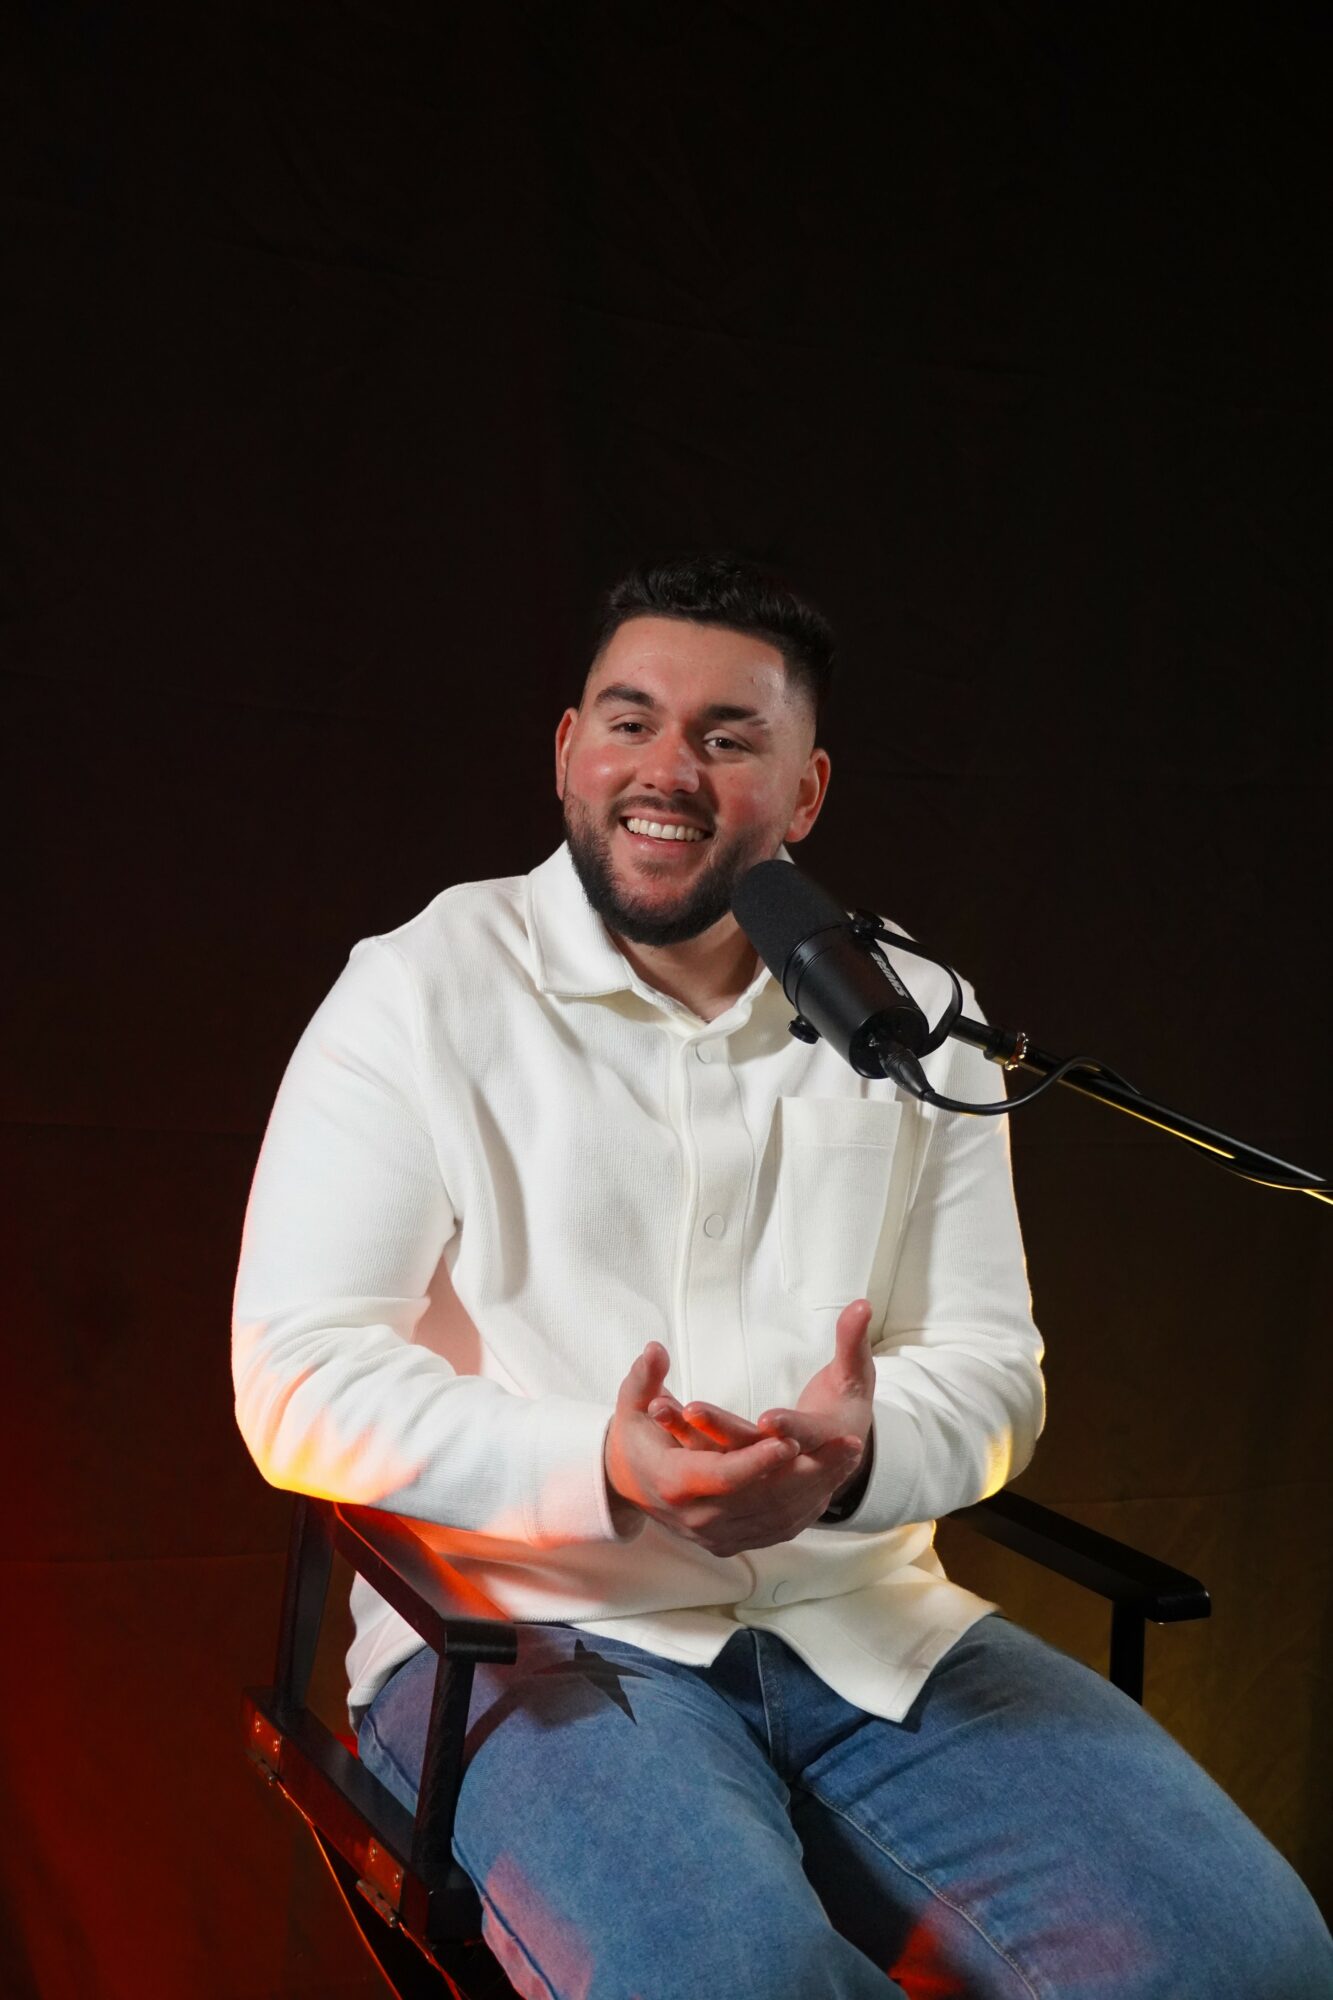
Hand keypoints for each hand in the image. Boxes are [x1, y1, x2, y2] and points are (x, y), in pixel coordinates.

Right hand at [604, 1321, 869, 1557]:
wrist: (634, 1485)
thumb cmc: (636, 1439)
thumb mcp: (632, 1406)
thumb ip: (644, 1379)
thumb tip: (656, 1349)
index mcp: (674, 1484)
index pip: (723, 1477)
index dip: (757, 1460)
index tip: (790, 1441)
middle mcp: (697, 1518)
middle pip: (763, 1499)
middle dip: (811, 1470)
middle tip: (850, 1442)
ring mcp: (717, 1536)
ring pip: (778, 1515)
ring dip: (820, 1485)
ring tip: (852, 1452)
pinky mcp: (733, 1542)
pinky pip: (777, 1527)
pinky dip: (807, 1503)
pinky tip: (834, 1477)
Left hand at [648, 1298, 876, 1509]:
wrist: (835, 1452)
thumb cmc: (844, 1403)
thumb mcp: (854, 1373)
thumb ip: (854, 1340)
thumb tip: (863, 1303)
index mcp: (825, 1442)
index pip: (807, 1438)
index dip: (788, 1429)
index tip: (766, 1417)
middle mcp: (793, 1467)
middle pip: (754, 1454)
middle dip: (721, 1430)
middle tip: (689, 1408)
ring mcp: (765, 1479)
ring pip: (724, 1462)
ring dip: (691, 1438)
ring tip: (660, 1407)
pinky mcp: (740, 1481)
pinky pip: (707, 1465)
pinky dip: (684, 1444)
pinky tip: (659, 1416)